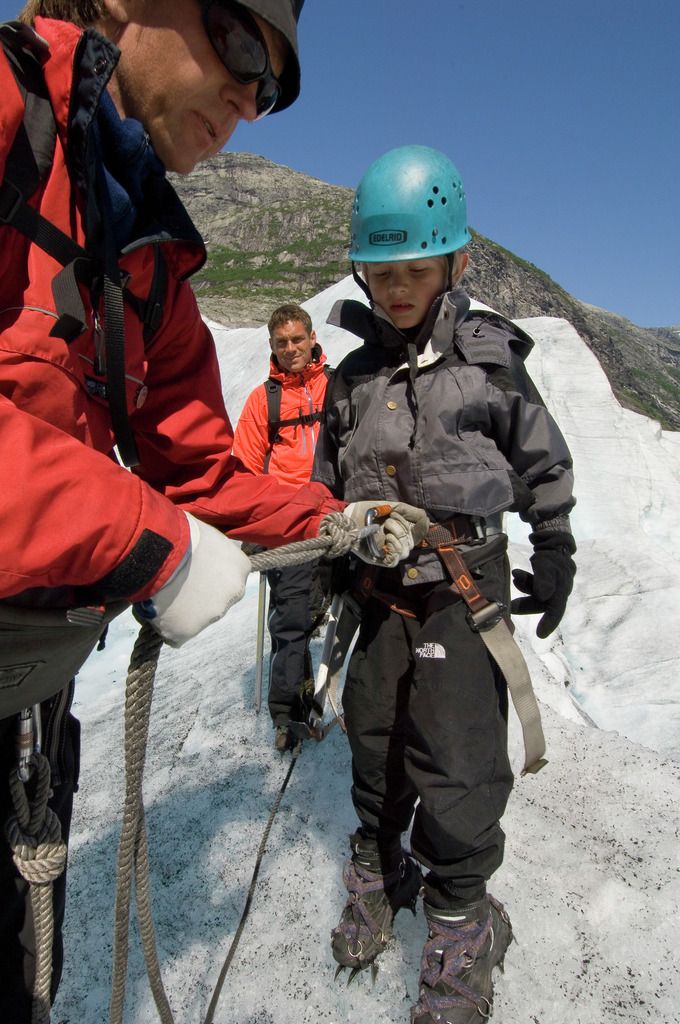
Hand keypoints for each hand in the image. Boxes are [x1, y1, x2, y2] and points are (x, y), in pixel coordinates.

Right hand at [135, 513, 250, 646]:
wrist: (158, 551)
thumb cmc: (179, 533)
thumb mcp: (207, 536)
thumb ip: (213, 551)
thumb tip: (203, 553)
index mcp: (241, 568)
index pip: (230, 579)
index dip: (210, 576)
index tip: (195, 571)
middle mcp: (234, 594)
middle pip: (218, 601)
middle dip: (201, 596)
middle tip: (178, 585)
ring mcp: (212, 615)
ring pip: (198, 618)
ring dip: (185, 610)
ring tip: (163, 595)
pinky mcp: (187, 631)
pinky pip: (177, 635)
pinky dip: (167, 626)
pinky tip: (156, 610)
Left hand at [345, 501, 429, 567]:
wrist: (348, 517)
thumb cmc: (366, 511)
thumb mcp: (389, 506)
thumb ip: (408, 510)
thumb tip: (425, 516)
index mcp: (400, 531)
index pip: (421, 533)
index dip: (422, 526)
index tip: (417, 518)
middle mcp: (396, 543)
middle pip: (412, 542)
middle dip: (403, 526)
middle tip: (390, 518)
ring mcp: (387, 552)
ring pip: (405, 551)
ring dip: (398, 535)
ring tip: (386, 527)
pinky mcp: (379, 560)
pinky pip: (395, 560)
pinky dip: (394, 548)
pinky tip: (387, 538)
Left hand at [510, 529, 575, 637]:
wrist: (555, 544)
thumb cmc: (551, 555)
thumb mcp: (546, 565)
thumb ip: (544, 579)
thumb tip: (543, 596)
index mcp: (562, 589)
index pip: (556, 609)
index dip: (549, 622)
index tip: (540, 634)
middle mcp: (558, 591)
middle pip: (542, 604)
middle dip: (525, 605)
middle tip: (510, 607)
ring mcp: (552, 588)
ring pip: (536, 596)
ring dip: (524, 590)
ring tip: (515, 577)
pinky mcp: (544, 583)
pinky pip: (533, 588)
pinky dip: (524, 583)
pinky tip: (516, 575)